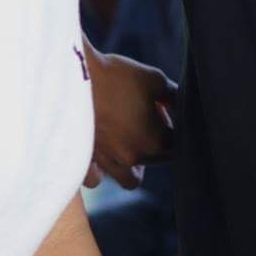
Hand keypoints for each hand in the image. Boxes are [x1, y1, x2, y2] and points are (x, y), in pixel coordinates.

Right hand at [88, 45, 176, 189]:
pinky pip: (96, 180)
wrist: (71, 77)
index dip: (174, 126)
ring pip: (129, 180)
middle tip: (146, 117)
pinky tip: (101, 151)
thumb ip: (174, 96)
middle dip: (157, 142)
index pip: (177, 145)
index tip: (164, 110)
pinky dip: (101, 171)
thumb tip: (184, 102)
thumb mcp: (155, 79)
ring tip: (128, 141)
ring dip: (134, 165)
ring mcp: (106, 162)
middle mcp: (131, 158)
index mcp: (153, 141)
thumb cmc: (116, 76)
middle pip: (156, 161)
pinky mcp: (83, 160)